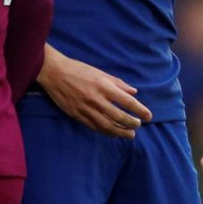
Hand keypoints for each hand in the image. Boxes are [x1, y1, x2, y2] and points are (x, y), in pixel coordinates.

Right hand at [37, 45, 151, 137]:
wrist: (54, 72)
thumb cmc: (79, 69)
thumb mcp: (100, 72)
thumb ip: (118, 83)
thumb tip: (133, 92)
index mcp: (104, 86)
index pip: (127, 101)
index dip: (140, 110)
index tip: (148, 116)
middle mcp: (96, 99)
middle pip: (119, 117)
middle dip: (132, 123)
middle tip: (139, 125)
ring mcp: (86, 108)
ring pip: (107, 126)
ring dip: (120, 132)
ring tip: (129, 134)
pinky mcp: (76, 115)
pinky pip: (94, 127)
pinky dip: (105, 132)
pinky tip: (113, 133)